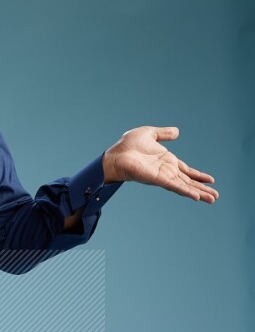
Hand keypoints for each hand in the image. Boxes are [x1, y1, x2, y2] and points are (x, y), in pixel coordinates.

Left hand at [102, 126, 217, 203]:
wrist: (115, 154)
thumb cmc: (128, 145)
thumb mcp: (150, 133)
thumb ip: (164, 133)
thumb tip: (177, 132)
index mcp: (167, 161)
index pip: (186, 171)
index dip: (198, 176)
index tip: (211, 180)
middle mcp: (167, 171)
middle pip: (188, 182)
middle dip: (202, 189)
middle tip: (215, 197)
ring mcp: (162, 176)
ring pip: (184, 186)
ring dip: (199, 193)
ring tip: (212, 200)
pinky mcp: (157, 179)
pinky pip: (174, 186)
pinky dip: (186, 191)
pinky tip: (196, 197)